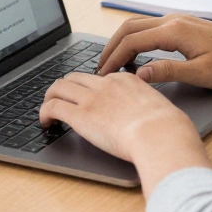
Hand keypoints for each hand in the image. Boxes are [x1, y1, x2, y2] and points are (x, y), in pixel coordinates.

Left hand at [40, 72, 205, 167]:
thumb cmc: (168, 128)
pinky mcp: (80, 115)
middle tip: (61, 100)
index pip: (100, 79)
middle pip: (75, 78)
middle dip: (65, 88)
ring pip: (58, 87)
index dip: (89, 89)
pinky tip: (45, 123)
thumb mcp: (161, 108)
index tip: (87, 99)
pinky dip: (43, 113)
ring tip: (48, 110)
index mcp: (126, 80)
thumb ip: (149, 109)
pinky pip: (52, 107)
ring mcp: (91, 98)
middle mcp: (106, 84)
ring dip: (50, 97)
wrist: (161, 134)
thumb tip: (152, 120)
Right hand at [97, 14, 211, 87]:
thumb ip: (167, 72)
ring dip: (122, 42)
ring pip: (138, 26)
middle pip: (129, 28)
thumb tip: (137, 74)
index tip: (102, 75)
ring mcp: (178, 21)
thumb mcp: (201, 74)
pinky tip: (136, 56)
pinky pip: (150, 28)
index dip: (113, 58)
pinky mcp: (183, 25)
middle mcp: (173, 20)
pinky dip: (136, 40)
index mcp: (174, 31)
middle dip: (111, 47)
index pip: (132, 41)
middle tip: (101, 69)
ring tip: (114, 64)